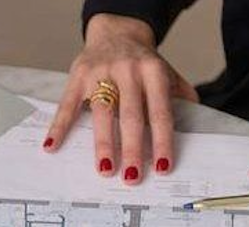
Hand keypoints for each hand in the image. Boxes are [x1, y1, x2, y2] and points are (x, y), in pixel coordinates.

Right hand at [45, 13, 197, 181]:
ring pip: (102, 113)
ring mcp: (101, 72)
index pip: (159, 112)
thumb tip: (196, 110)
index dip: (161, 141)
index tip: (162, 167)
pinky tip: (52, 146)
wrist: (115, 27)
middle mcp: (128, 70)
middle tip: (132, 176)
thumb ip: (177, 91)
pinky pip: (67, 105)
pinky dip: (58, 127)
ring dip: (103, 143)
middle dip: (132, 148)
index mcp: (153, 71)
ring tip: (105, 169)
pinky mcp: (78, 76)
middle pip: (131, 116)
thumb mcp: (164, 70)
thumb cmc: (140, 59)